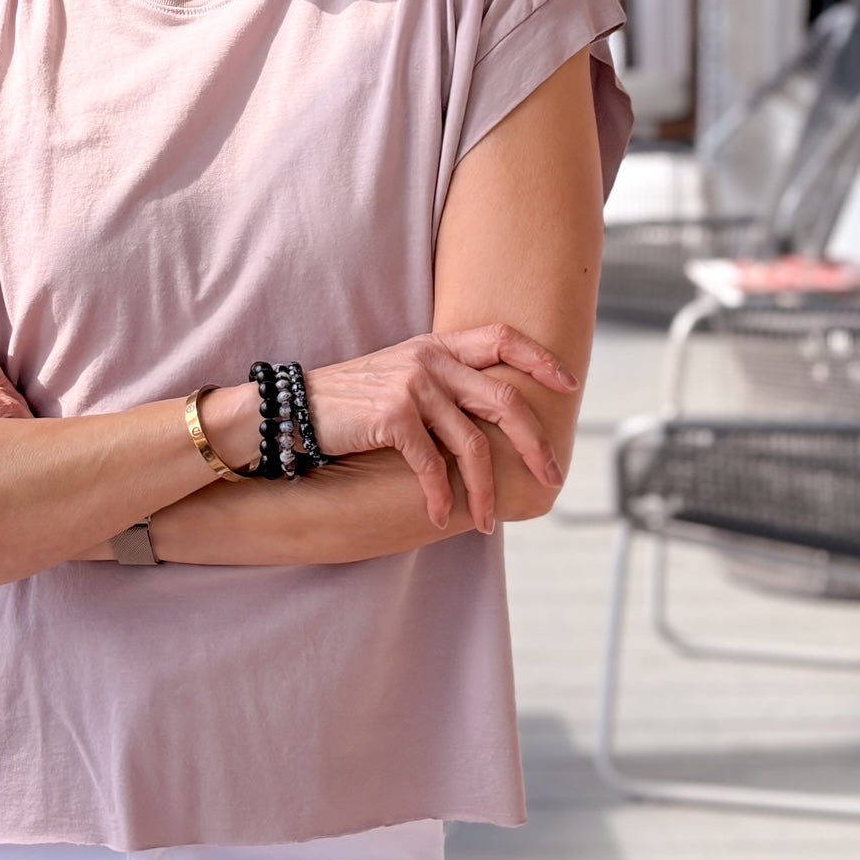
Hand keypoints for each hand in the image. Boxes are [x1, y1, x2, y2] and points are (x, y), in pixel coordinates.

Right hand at [305, 325, 577, 535]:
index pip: (501, 337)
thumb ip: (442, 386)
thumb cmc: (348, 403)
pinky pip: (433, 463)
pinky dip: (441, 495)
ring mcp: (412, 383)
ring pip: (472, 443)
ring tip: (485, 522)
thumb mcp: (399, 378)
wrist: (291, 409)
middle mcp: (429, 359)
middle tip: (550, 478)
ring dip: (484, 489)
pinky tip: (441, 516)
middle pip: (503, 399)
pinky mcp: (393, 414)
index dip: (539, 359)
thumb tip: (489, 423)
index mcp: (436, 345)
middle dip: (534, 443)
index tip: (568, 385)